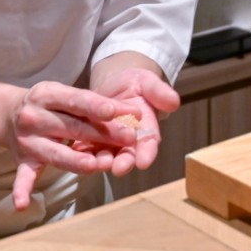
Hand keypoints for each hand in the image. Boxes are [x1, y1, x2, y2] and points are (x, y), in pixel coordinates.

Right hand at [6, 81, 141, 210]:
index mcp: (46, 94)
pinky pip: (23, 177)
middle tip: (129, 138)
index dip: (95, 106)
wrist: (7, 113)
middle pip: (72, 128)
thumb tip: (133, 113)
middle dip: (102, 134)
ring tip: (95, 165)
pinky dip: (22, 190)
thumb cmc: (48, 104)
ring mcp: (29, 140)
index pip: (75, 100)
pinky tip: (23, 204)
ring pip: (56, 153)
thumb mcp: (66, 94)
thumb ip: (96, 104)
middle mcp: (35, 116)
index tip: (115, 111)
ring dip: (76, 161)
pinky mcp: (24, 160)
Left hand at [85, 57, 181, 177]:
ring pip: (105, 155)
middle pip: (127, 154)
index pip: (149, 143)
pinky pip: (85, 147)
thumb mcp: (149, 82)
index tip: (144, 161)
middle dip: (124, 162)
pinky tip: (76, 155)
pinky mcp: (88, 137)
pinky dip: (82, 153)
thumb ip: (159, 92)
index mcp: (146, 129)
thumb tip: (174, 101)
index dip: (147, 153)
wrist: (115, 82)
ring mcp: (108, 141)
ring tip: (98, 163)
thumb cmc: (136, 83)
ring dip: (102, 161)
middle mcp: (128, 140)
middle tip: (119, 168)